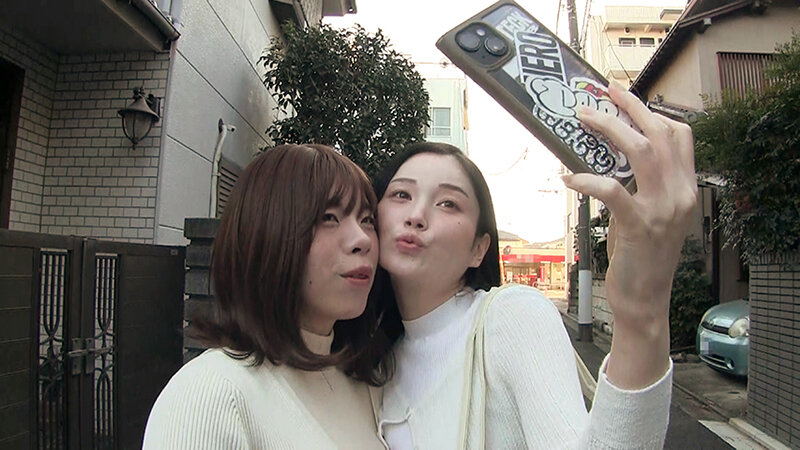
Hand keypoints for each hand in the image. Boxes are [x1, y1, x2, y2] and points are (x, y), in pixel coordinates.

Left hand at [561, 81, 696, 387]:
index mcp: (685, 188)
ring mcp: (662, 209)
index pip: (680, 136)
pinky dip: (588, 180)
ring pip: (642, 151)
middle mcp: (680, 193)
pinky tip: (569, 177)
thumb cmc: (641, 255)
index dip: (653, 112)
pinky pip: (613, 191)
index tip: (626, 98)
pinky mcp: (639, 225)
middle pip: (662, 133)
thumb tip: (610, 158)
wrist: (645, 299)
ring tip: (584, 117)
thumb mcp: (649, 214)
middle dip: (632, 107)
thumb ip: (642, 186)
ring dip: (611, 129)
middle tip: (605, 91)